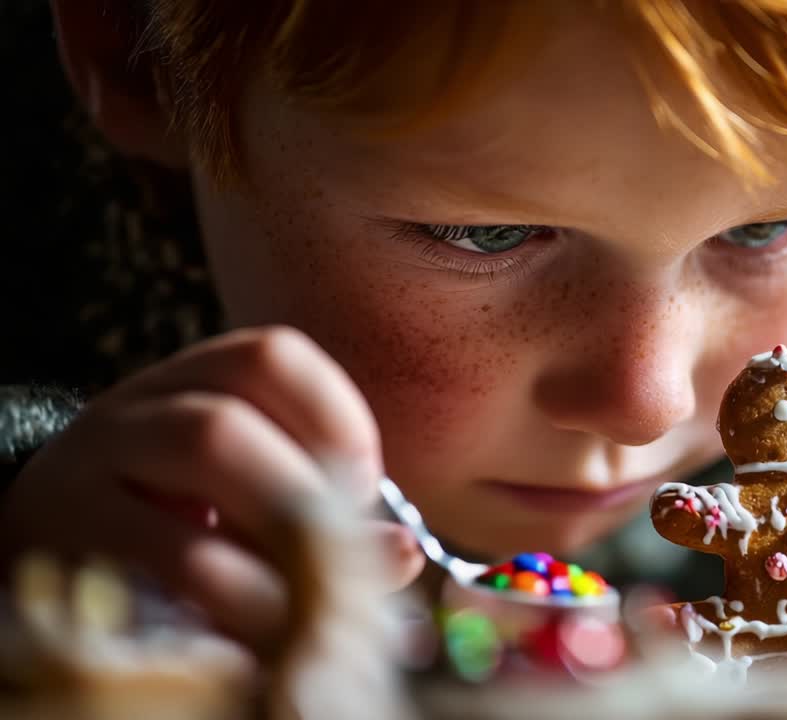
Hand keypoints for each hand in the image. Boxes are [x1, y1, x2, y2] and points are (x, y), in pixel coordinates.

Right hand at [0, 326, 424, 652]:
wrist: (49, 549)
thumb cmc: (172, 519)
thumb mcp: (244, 499)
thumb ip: (323, 511)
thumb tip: (400, 553)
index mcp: (189, 382)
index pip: (268, 357)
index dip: (334, 416)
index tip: (366, 485)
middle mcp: (130, 414)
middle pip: (219, 427)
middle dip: (298, 498)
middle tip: (334, 557)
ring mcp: (83, 473)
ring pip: (177, 495)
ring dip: (264, 548)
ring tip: (303, 603)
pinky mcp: (61, 543)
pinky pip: (153, 566)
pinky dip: (222, 603)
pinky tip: (255, 633)